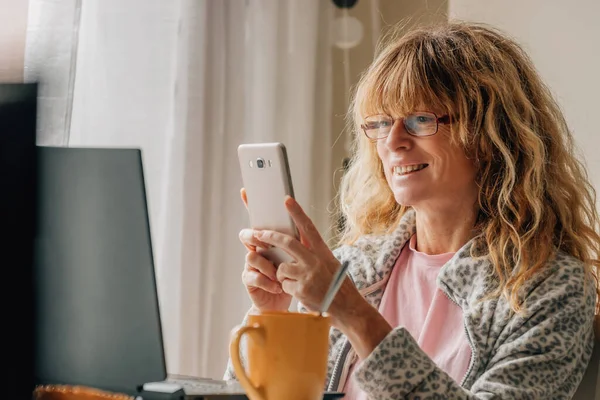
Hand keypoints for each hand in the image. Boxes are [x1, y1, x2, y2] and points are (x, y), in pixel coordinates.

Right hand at [239, 188, 291, 311]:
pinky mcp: (250, 280)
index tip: (245, 191)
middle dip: (254, 236)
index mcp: (270, 240)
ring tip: (279, 275)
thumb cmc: (295, 277)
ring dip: (267, 266)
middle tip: (264, 241)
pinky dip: (268, 282)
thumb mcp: (301, 257)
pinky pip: (254, 276)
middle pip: (248, 235)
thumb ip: (298, 241)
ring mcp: (252, 264)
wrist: (287, 302)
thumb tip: (302, 223)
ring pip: (251, 256)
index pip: (259, 220)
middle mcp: (258, 249)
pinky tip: (277, 287)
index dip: (251, 205)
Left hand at [253, 196, 362, 326]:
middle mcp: (315, 261)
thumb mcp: (330, 264)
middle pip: (287, 243)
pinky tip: (300, 293)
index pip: (308, 228)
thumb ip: (314, 254)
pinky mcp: (301, 290)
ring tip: (296, 282)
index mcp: (323, 252)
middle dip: (269, 237)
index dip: (297, 213)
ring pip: (281, 268)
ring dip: (282, 275)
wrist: (348, 309)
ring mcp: (308, 275)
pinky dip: (287, 289)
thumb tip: (296, 242)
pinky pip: (284, 285)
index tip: (287, 200)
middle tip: (258, 234)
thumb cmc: (338, 286)